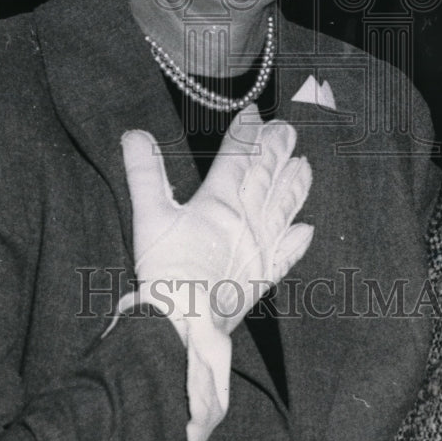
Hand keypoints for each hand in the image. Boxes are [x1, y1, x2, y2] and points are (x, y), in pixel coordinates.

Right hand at [120, 103, 313, 335]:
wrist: (185, 328)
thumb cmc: (164, 271)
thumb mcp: (147, 215)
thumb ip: (143, 172)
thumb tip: (134, 133)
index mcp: (220, 200)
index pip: (239, 155)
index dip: (246, 131)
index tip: (253, 112)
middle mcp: (248, 220)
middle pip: (267, 176)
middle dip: (278, 150)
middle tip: (289, 129)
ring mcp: (261, 249)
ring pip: (284, 207)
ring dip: (295, 184)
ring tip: (306, 164)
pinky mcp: (263, 277)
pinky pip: (287, 254)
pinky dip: (298, 240)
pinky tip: (307, 229)